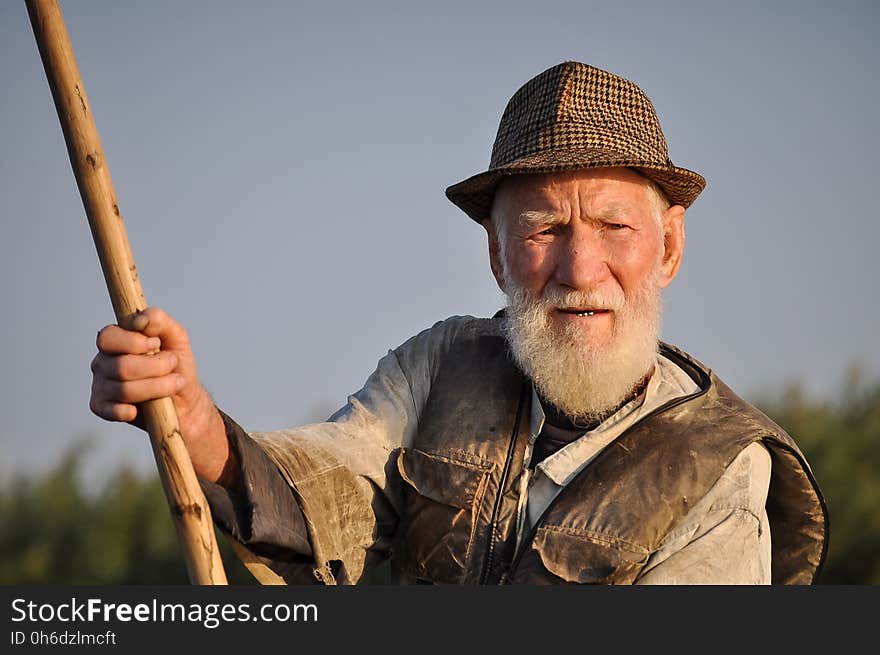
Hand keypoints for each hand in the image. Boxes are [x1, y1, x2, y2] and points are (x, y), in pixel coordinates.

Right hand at [90, 307, 234, 484]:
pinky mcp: (102, 407)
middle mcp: (103, 361)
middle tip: (172, 365)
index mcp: (116, 340)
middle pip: (121, 366)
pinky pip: (111, 410)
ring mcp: (101, 385)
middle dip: (156, 367)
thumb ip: (159, 320)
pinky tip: (142, 408)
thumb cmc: (177, 366)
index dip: (135, 342)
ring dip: (158, 387)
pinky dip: (130, 410)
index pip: (109, 337)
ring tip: (174, 384)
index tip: (156, 344)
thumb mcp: (176, 337)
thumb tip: (140, 319)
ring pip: (124, 389)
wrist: (186, 400)